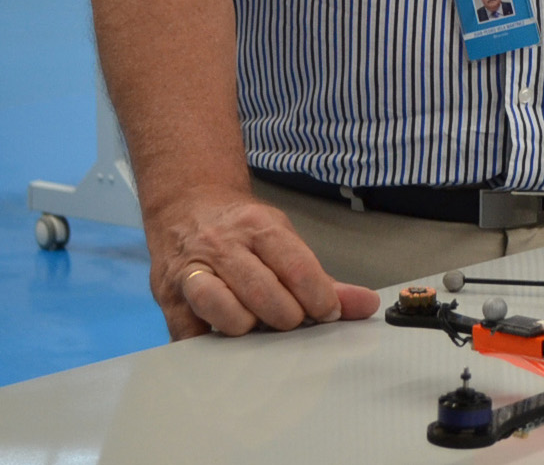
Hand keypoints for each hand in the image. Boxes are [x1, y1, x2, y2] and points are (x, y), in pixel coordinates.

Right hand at [146, 187, 379, 338]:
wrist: (187, 205)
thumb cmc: (243, 231)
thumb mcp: (283, 238)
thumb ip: (321, 277)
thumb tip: (366, 305)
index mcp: (259, 226)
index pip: (295, 264)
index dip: (318, 296)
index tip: (328, 313)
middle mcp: (224, 244)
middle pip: (263, 291)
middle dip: (286, 316)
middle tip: (292, 322)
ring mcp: (193, 270)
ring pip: (223, 308)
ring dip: (247, 327)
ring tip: (256, 327)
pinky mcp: (170, 298)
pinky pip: (189, 332)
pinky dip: (210, 345)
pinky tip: (225, 344)